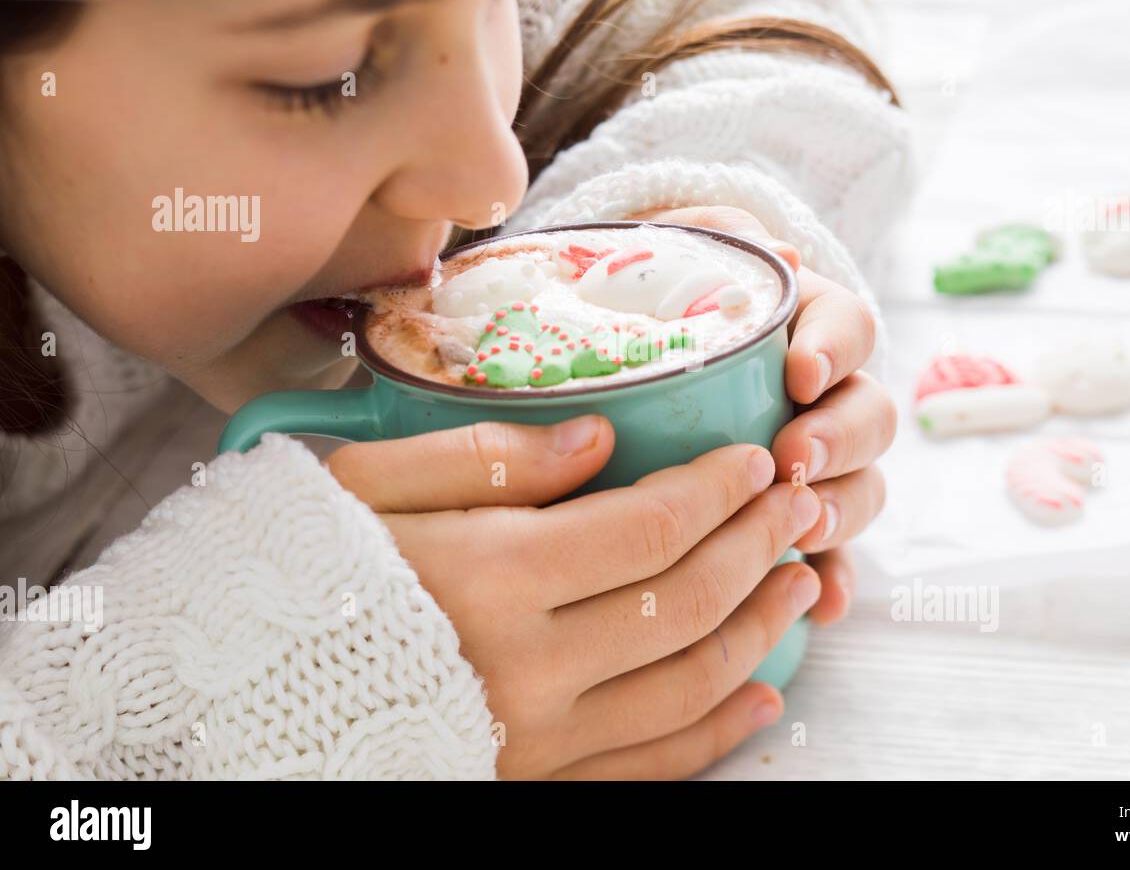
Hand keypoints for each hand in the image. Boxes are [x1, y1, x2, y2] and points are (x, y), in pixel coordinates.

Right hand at [325, 417, 822, 778]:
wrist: (238, 697)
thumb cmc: (298, 572)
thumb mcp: (367, 484)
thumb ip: (489, 455)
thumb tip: (599, 436)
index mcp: (490, 575)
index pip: (649, 528)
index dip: (717, 492)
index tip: (752, 462)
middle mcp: (527, 667)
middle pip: (685, 602)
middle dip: (757, 547)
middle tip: (794, 506)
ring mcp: (535, 741)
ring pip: (688, 684)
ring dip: (760, 629)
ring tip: (798, 579)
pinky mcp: (531, 787)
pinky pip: (651, 770)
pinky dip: (718, 731)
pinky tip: (762, 694)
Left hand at [633, 206, 897, 623]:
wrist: (623, 343)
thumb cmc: (655, 294)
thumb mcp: (680, 250)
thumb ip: (718, 237)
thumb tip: (771, 249)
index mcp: (806, 324)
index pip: (849, 329)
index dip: (836, 351)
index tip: (801, 373)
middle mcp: (824, 395)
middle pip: (869, 417)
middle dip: (841, 440)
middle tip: (795, 456)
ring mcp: (815, 459)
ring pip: (858, 487)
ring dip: (842, 510)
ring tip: (804, 530)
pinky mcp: (792, 515)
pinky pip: (827, 555)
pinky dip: (832, 579)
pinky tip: (822, 606)